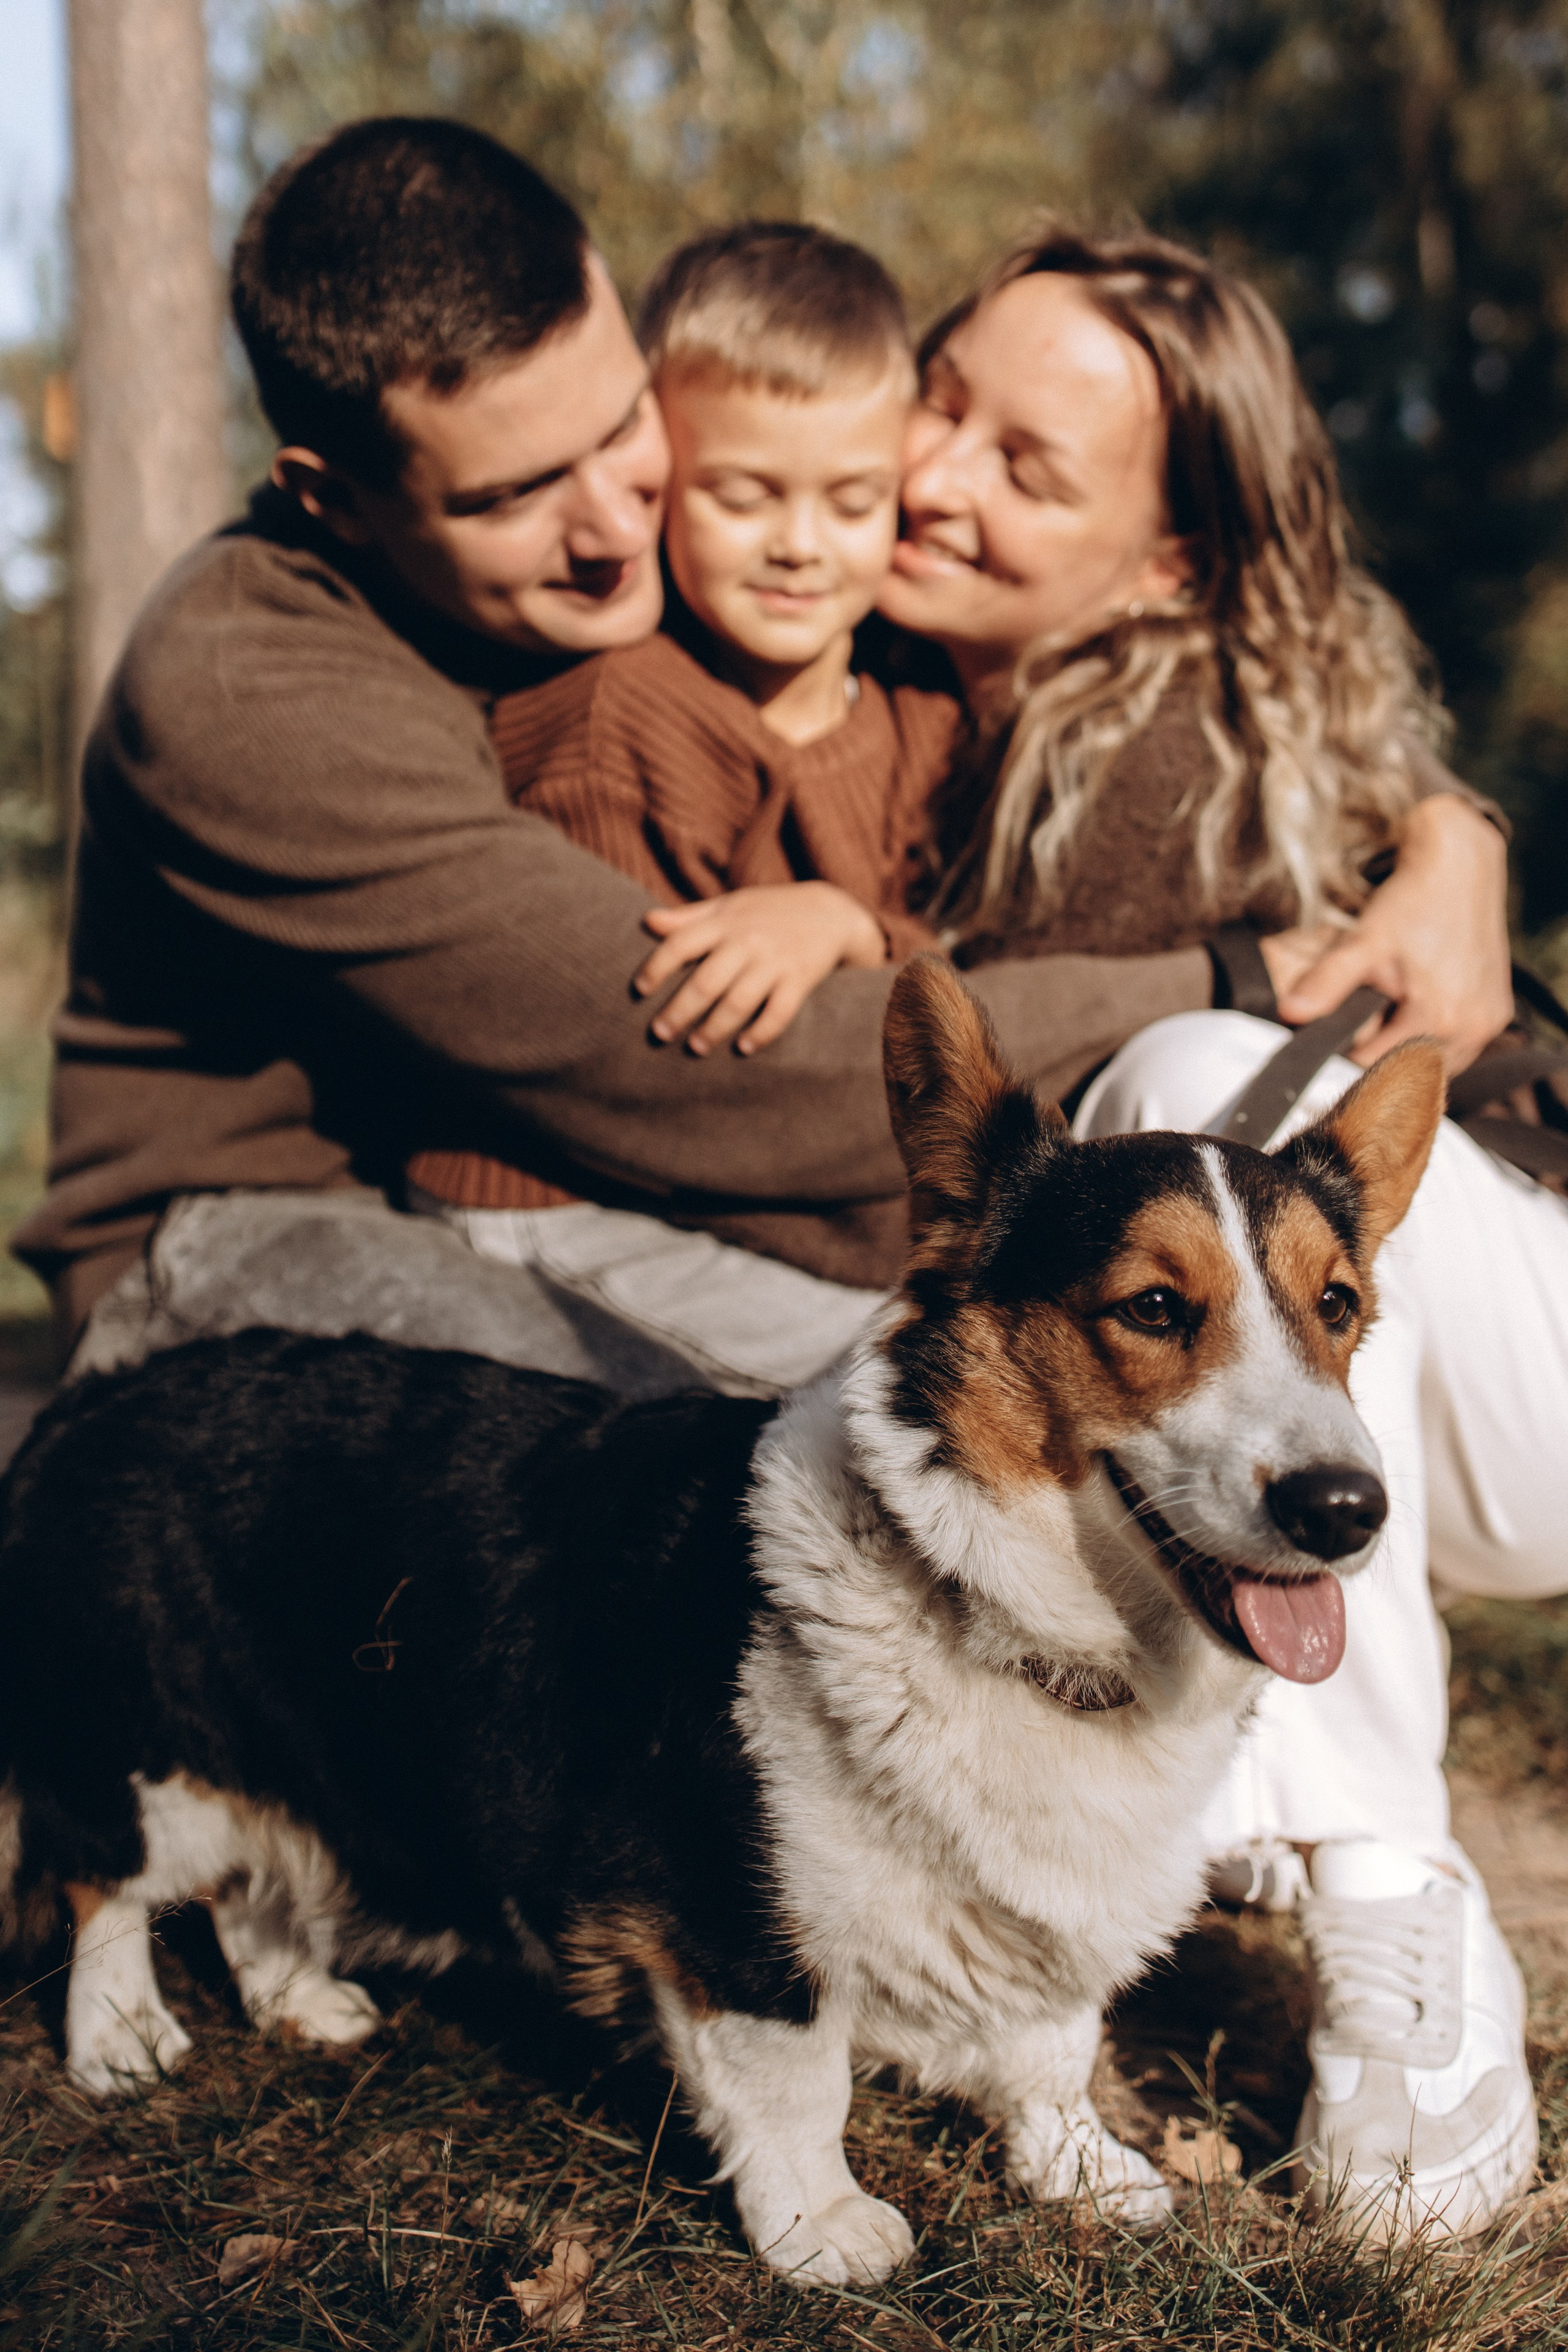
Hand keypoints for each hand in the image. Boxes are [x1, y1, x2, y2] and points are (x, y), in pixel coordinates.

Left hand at [634, 883, 886, 1054]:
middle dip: (680, 1010)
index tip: (640, 990)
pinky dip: (761, 1033)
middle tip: (660, 1033)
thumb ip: (690, 917)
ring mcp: (776, 961)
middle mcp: (749, 940)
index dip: (657, 968)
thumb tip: (647, 921)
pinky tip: (743, 1048)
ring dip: (714, 1028)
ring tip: (696, 1047)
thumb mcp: (730, 906)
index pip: (681, 943)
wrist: (830, 912)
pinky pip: (779, 1012)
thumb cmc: (768, 912)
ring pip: (739, 1001)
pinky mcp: (800, 980)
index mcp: (726, 922)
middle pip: (706, 981)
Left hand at [1259, 795, 1511, 1074]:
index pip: (1378, 1066)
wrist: (1461, 868)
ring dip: (1408, 1051)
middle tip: (1361, 1024)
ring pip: (1435, 1064)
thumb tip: (1291, 1014)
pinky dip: (1434, 1039)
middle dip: (1379, 1055)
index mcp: (1437, 1018)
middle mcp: (1469, 1029)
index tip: (1331, 1044)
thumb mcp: (1364, 942)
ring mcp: (1487, 1024)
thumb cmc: (1414, 901)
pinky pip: (1459, 1047)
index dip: (1347, 1059)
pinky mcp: (1496, 1014)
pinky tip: (1417, 1014)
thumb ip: (1327, 982)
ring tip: (1390, 1016)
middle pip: (1408, 1071)